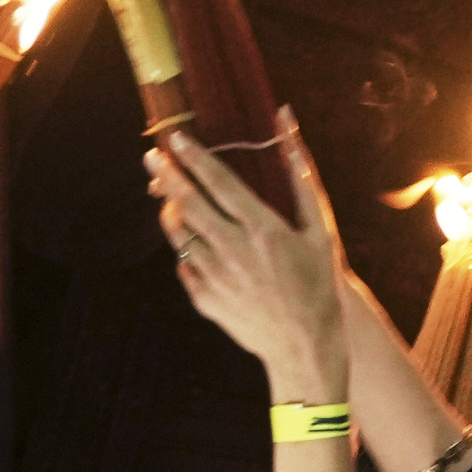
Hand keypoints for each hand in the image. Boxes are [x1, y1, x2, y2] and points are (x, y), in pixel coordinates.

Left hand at [154, 118, 346, 391]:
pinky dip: (184, 248)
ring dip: (170, 209)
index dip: (195, 157)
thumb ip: (302, 175)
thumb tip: (287, 123)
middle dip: (166, 176)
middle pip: (190, 203)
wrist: (306, 349)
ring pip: (180, 234)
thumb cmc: (320, 285)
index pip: (221, 182)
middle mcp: (235, 250)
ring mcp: (216, 276)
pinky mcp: (206, 300)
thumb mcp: (321, 231)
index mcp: (264, 230)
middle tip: (150, 156)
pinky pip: (184, 265)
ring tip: (166, 195)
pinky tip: (188, 240)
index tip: (176, 138)